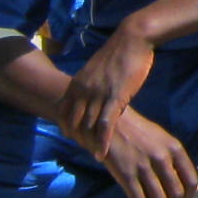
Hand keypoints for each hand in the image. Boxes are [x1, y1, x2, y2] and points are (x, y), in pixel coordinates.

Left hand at [61, 25, 156, 153]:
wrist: (132, 38)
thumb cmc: (119, 52)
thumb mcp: (97, 68)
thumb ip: (90, 82)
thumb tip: (90, 91)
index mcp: (77, 83)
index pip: (64, 111)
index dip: (66, 126)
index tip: (71, 137)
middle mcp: (83, 91)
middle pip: (74, 122)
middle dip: (77, 138)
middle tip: (83, 151)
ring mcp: (98, 95)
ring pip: (88, 127)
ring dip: (88, 144)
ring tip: (91, 158)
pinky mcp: (114, 98)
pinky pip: (105, 125)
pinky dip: (101, 142)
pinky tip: (101, 155)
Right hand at [94, 104, 197, 197]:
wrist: (111, 123)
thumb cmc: (140, 133)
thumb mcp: (163, 140)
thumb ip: (176, 160)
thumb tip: (190, 186)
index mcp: (175, 149)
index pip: (191, 180)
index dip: (189, 196)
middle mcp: (162, 158)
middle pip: (176, 193)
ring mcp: (144, 167)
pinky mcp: (126, 175)